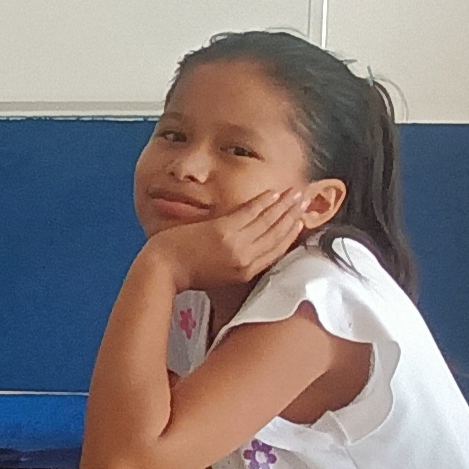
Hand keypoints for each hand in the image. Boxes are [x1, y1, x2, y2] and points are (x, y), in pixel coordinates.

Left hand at [149, 186, 312, 292]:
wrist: (162, 270)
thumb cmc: (184, 271)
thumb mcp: (218, 274)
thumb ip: (237, 261)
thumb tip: (249, 246)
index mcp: (245, 273)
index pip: (276, 250)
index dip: (290, 234)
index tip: (300, 221)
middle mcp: (246, 260)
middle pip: (277, 234)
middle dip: (294, 216)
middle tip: (306, 201)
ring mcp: (236, 245)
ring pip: (269, 222)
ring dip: (285, 206)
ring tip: (297, 194)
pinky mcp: (224, 231)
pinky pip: (251, 212)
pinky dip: (265, 202)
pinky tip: (274, 193)